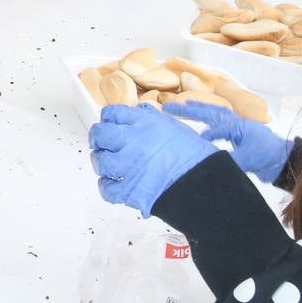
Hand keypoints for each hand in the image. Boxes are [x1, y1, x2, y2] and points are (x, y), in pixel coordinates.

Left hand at [90, 104, 216, 217]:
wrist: (204, 184)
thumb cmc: (195, 156)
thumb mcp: (175, 126)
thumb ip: (152, 118)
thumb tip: (139, 112)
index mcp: (145, 124)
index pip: (113, 113)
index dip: (107, 118)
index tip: (107, 122)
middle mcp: (133, 142)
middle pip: (101, 134)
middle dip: (97, 137)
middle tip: (99, 141)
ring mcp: (129, 166)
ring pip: (101, 161)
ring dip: (99, 161)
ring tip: (104, 162)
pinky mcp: (130, 190)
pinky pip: (107, 188)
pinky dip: (105, 186)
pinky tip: (110, 183)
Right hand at [164, 102, 292, 183]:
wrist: (283, 159)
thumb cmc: (268, 154)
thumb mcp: (249, 158)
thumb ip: (229, 159)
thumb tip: (210, 162)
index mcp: (236, 124)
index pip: (214, 128)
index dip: (202, 135)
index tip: (192, 143)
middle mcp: (234, 121)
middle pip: (207, 111)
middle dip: (188, 109)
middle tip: (168, 106)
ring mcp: (235, 126)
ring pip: (211, 114)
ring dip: (196, 109)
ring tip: (180, 106)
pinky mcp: (235, 134)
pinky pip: (216, 123)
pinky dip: (206, 120)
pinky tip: (199, 124)